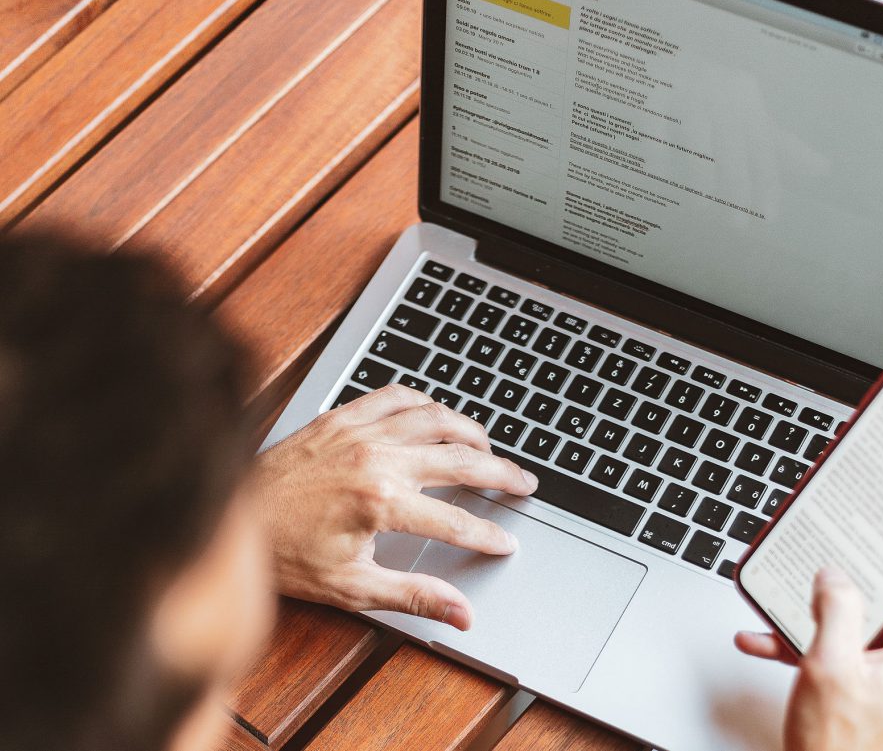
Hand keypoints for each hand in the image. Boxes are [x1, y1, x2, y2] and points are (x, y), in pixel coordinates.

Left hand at [253, 385, 537, 629]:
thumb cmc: (284, 555)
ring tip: (489, 445)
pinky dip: (423, 401)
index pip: (456, 519)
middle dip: (501, 472)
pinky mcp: (341, 417)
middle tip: (524, 482)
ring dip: (470, 429)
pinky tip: (434, 413)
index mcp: (381, 502)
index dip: (487, 533)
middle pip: (460, 458)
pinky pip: (395, 395)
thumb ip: (415, 595)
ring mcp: (359, 432)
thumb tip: (460, 614)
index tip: (506, 541)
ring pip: (436, 417)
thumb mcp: (352, 587)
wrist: (231, 517)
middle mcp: (377, 459)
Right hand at [735, 557, 882, 750]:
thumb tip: (834, 574)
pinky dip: (797, 636)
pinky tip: (763, 634)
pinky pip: (830, 642)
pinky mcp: (858, 677)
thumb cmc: (839, 748)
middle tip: (842, 534)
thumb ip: (835, 610)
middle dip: (862, 564)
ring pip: (856, 613)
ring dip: (817, 601)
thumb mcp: (831, 667)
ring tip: (788, 586)